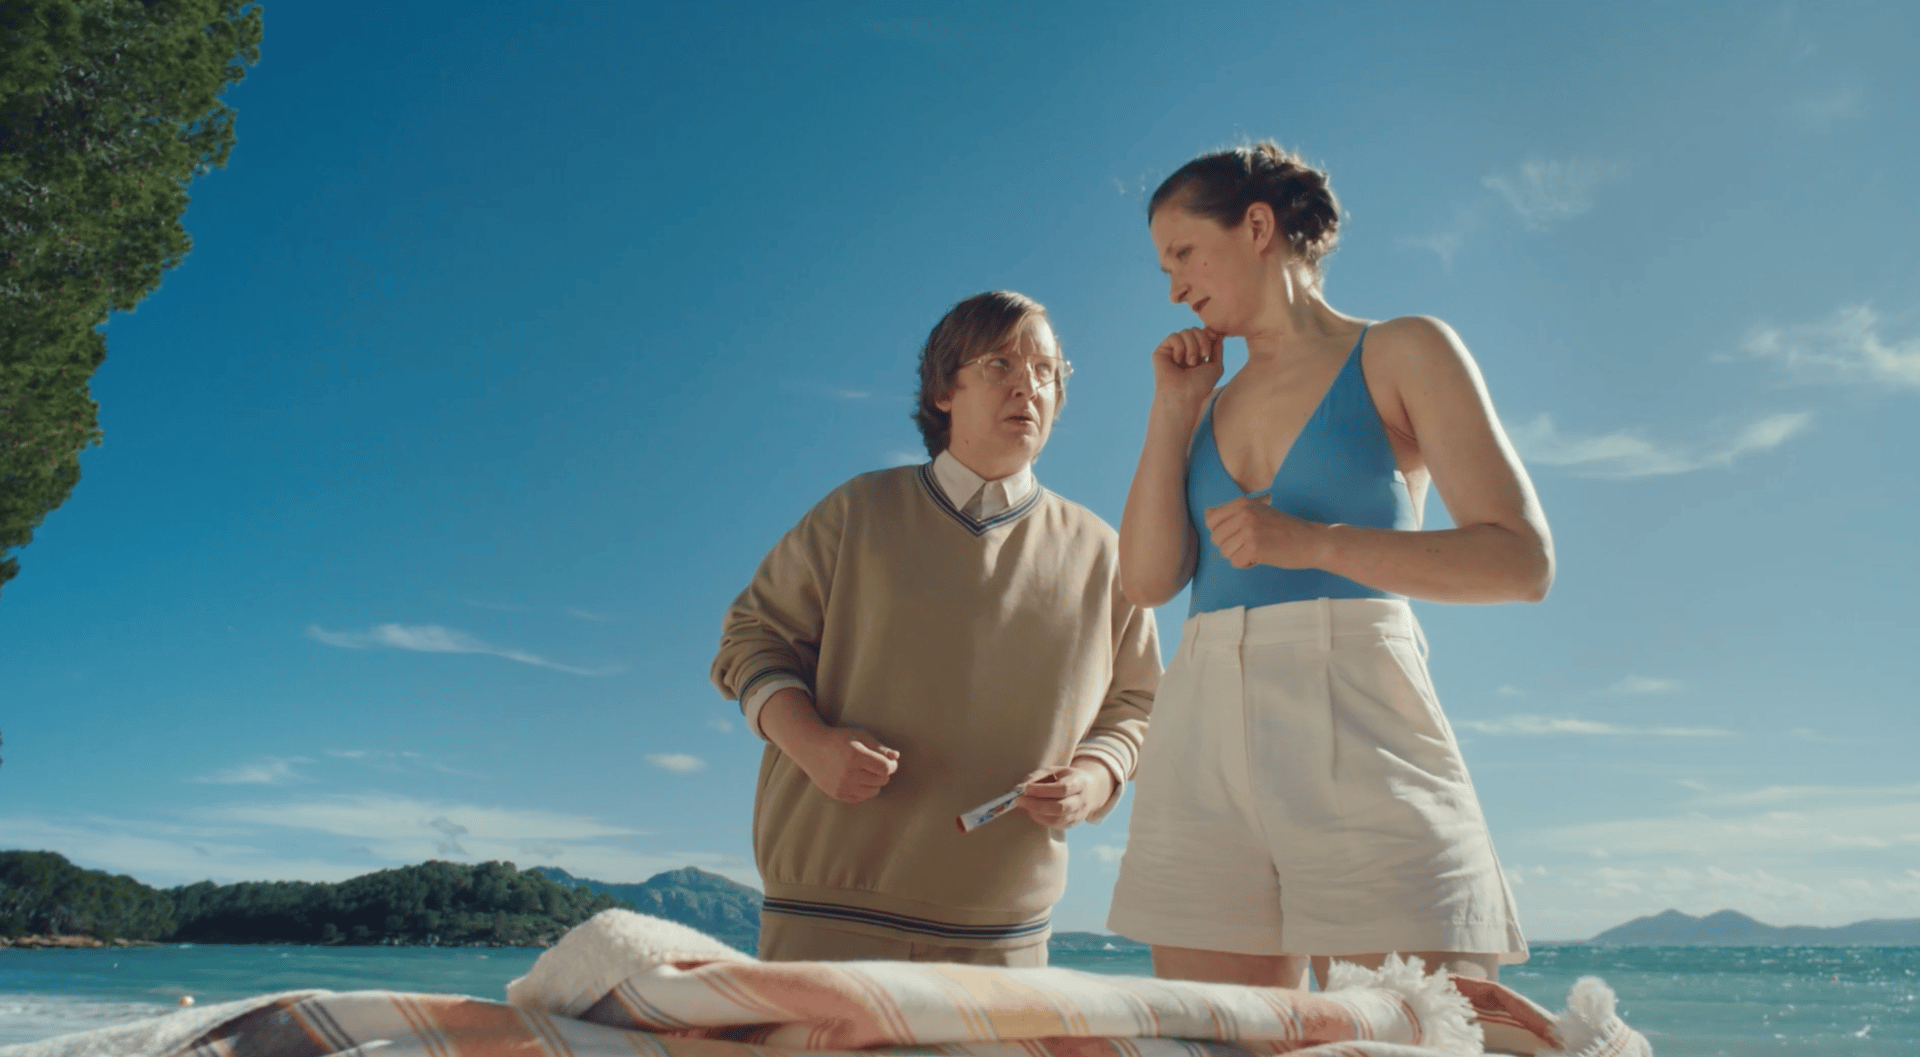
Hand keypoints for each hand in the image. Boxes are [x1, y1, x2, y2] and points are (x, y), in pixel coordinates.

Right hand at [790, 727, 899, 803]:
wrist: (811, 748)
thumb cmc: (839, 739)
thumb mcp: (860, 736)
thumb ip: (879, 747)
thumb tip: (896, 757)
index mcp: (856, 756)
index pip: (885, 768)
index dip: (891, 765)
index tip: (888, 761)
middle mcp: (848, 773)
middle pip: (881, 780)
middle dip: (883, 773)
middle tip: (876, 765)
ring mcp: (842, 786)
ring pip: (873, 792)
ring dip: (875, 783)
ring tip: (867, 772)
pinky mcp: (837, 794)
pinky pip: (861, 798)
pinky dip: (864, 790)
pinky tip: (858, 779)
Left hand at [1015, 760, 1114, 829]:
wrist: (1090, 790)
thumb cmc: (1067, 777)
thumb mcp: (1056, 770)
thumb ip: (1038, 776)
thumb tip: (1019, 787)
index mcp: (1080, 782)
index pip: (1062, 789)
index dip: (1042, 790)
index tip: (1025, 788)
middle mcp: (1082, 800)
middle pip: (1060, 807)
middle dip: (1036, 805)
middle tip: (1019, 800)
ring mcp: (1079, 814)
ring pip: (1057, 820)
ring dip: (1037, 814)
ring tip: (1024, 806)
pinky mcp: (1073, 823)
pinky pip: (1056, 826)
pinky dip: (1041, 820)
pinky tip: (1032, 812)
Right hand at [1151, 328, 1223, 401]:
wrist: (1184, 396)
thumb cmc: (1200, 386)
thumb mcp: (1216, 366)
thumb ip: (1217, 348)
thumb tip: (1216, 332)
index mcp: (1196, 354)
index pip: (1203, 333)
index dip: (1209, 332)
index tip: (1215, 337)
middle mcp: (1184, 351)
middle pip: (1195, 329)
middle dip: (1203, 339)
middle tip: (1203, 355)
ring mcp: (1172, 351)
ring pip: (1185, 332)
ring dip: (1192, 346)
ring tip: (1191, 362)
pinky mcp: (1161, 352)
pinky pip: (1174, 337)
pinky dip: (1180, 347)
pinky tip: (1178, 361)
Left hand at [1204, 496, 1327, 569]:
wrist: (1311, 540)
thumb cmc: (1284, 529)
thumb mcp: (1258, 511)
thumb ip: (1232, 513)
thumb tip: (1206, 514)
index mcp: (1242, 503)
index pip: (1210, 519)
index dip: (1222, 532)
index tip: (1239, 533)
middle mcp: (1243, 514)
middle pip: (1216, 538)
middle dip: (1230, 545)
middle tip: (1252, 543)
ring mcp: (1249, 530)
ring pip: (1224, 552)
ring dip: (1239, 555)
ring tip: (1259, 548)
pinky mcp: (1255, 548)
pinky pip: (1236, 562)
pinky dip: (1247, 563)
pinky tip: (1262, 556)